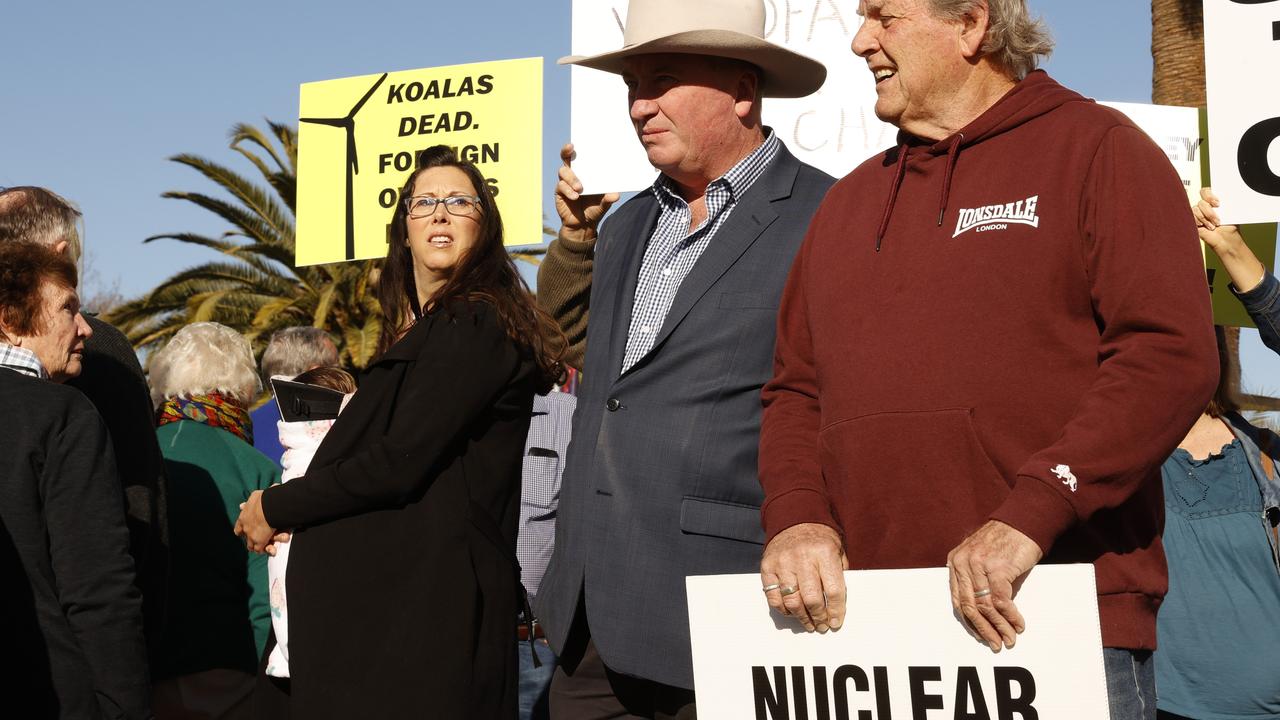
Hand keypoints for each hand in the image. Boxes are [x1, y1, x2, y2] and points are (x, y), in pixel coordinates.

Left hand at [234, 490, 276, 553]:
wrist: (269, 507)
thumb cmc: (264, 499)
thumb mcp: (257, 496)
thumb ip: (259, 497)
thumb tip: (270, 488)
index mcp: (243, 518)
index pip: (238, 528)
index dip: (241, 530)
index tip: (243, 531)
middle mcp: (245, 528)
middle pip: (244, 537)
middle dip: (249, 539)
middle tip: (253, 540)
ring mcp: (251, 536)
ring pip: (251, 546)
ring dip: (256, 546)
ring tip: (261, 547)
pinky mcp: (259, 542)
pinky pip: (260, 549)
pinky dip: (264, 550)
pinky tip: (268, 549)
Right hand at [554, 143, 619, 243]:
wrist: (583, 225)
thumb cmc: (595, 209)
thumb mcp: (604, 204)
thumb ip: (608, 199)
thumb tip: (616, 195)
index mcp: (585, 172)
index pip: (580, 156)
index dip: (578, 147)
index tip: (578, 141)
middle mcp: (573, 174)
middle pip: (566, 158)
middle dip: (567, 151)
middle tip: (571, 148)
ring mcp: (565, 182)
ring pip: (563, 172)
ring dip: (572, 178)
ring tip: (580, 188)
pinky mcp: (560, 192)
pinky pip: (561, 186)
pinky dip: (568, 191)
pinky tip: (575, 196)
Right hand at [760, 523, 847, 632]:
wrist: (794, 518)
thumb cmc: (820, 538)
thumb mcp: (837, 550)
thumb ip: (840, 575)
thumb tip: (838, 605)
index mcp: (824, 552)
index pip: (834, 590)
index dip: (836, 611)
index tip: (836, 622)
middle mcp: (802, 557)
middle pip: (812, 599)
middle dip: (819, 617)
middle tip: (822, 625)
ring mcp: (782, 562)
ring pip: (792, 601)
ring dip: (802, 618)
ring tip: (808, 623)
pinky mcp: (767, 567)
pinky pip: (773, 597)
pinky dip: (783, 610)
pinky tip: (792, 612)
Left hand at [946, 520, 1042, 651]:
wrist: (1023, 522)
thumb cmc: (1005, 541)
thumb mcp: (983, 559)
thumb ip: (978, 582)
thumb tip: (986, 616)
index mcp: (955, 562)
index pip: (957, 600)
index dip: (970, 622)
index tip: (980, 635)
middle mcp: (963, 563)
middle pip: (969, 607)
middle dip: (983, 629)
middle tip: (995, 644)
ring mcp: (979, 565)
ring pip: (985, 606)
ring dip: (999, 626)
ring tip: (1009, 638)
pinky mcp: (998, 568)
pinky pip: (1001, 600)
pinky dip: (1010, 616)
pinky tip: (1018, 624)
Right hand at [1194, 187, 1264, 291]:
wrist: (1226, 240)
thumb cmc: (1230, 226)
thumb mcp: (1231, 210)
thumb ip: (1226, 201)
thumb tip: (1226, 193)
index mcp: (1212, 201)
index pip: (1205, 191)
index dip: (1209, 195)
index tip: (1218, 203)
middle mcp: (1204, 207)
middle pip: (1200, 200)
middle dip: (1209, 210)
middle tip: (1217, 218)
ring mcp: (1197, 214)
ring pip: (1196, 209)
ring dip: (1206, 218)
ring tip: (1214, 226)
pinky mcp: (1192, 222)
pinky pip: (1191, 217)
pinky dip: (1200, 222)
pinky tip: (1206, 227)